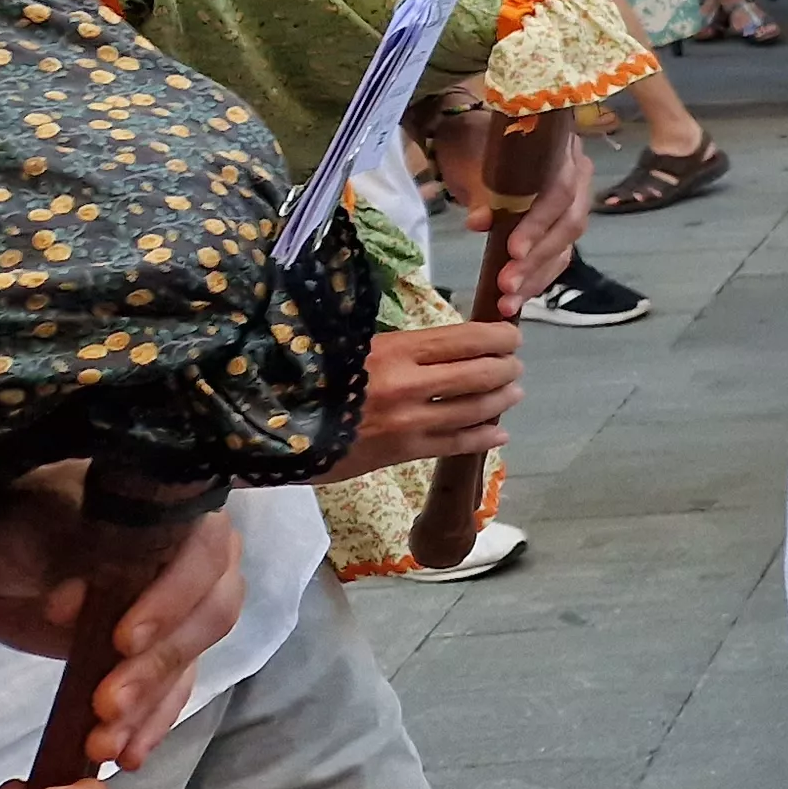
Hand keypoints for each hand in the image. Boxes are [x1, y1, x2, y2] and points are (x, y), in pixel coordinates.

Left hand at [0, 468, 241, 775]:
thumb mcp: (44, 526)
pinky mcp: (158, 657)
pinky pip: (171, 694)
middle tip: (108, 706)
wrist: (2, 561)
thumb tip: (78, 602)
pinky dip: (151, 726)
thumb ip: (70, 554)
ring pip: (188, 664)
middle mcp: (202, 565)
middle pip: (207, 619)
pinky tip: (129, 755)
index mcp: (185, 517)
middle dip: (157, 668)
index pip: (206, 557)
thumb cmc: (26, 525)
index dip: (173, 601)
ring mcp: (182, 616)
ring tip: (105, 745)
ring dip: (150, 709)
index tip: (123, 641)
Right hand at [331, 323, 523, 480]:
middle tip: (515, 366)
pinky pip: (455, 445)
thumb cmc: (313, 377)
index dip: (500, 337)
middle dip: (507, 368)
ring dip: (502, 400)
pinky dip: (484, 437)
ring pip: (474, 409)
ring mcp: (407, 422)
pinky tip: (499, 433)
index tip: (513, 336)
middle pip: (480, 374)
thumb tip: (450, 343)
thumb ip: (402, 348)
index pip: (467, 338)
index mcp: (396, 350)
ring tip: (513, 393)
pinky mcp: (401, 452)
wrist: (271, 427)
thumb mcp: (356, 348)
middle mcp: (408, 384)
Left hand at [451, 116, 586, 315]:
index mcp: (562, 151)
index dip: (540, 222)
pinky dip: (537, 278)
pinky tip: (516, 298)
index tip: (512, 250)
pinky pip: (558, 255)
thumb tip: (481, 223)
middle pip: (570, 223)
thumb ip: (481, 191)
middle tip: (506, 286)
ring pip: (566, 245)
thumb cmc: (473, 143)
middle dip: (538, 259)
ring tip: (507, 302)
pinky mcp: (560, 225)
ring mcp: (573, 203)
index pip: (561, 190)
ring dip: (537, 276)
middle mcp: (578, 176)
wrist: (472, 137)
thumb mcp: (472, 161)